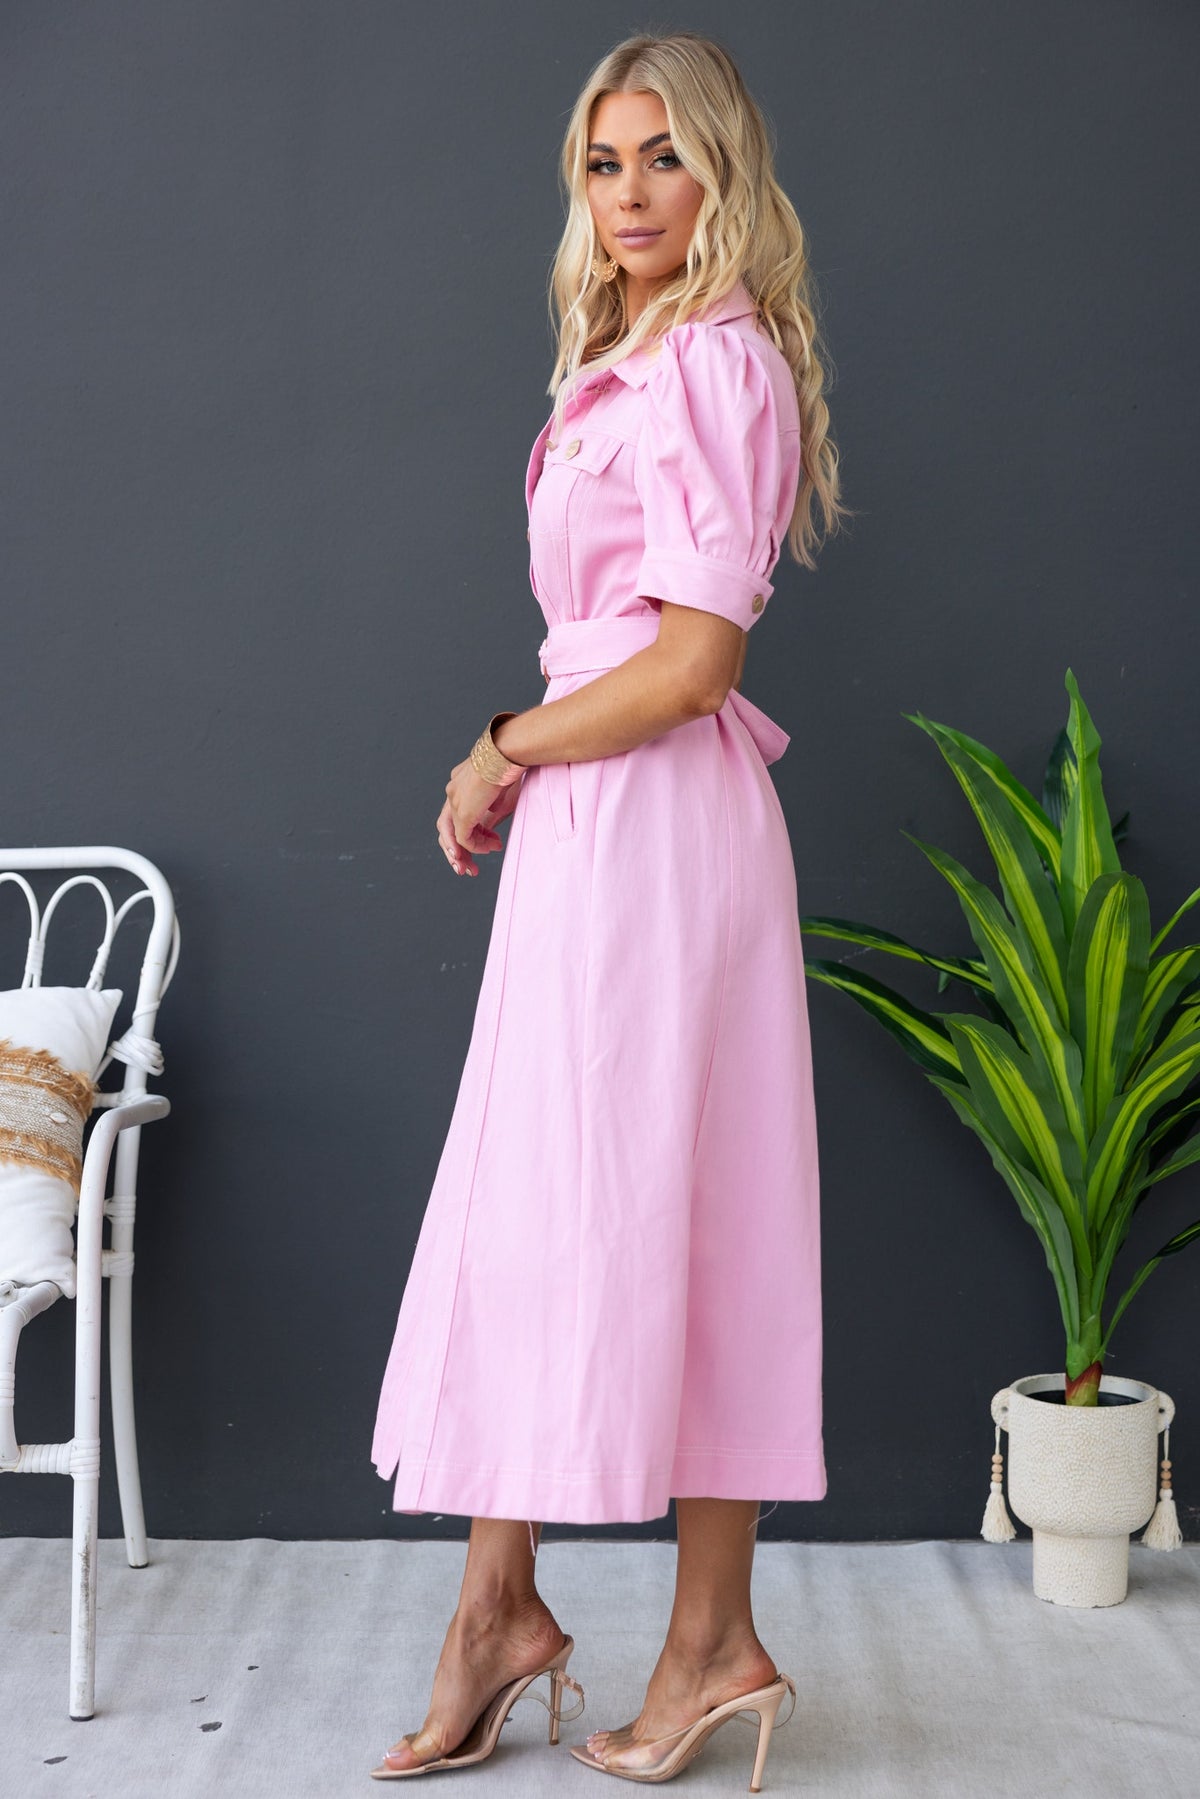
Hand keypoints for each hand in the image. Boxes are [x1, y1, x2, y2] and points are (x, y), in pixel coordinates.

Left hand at [437, 757, 524, 876]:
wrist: (507, 753)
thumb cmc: (510, 767)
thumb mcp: (500, 792)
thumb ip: (490, 811)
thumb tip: (488, 827)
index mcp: (460, 783)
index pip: (456, 812)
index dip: (471, 829)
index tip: (491, 839)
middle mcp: (452, 791)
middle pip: (446, 826)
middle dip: (458, 848)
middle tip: (468, 865)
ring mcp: (455, 802)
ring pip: (450, 835)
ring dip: (462, 853)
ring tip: (473, 868)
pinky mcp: (463, 813)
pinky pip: (464, 838)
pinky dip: (475, 848)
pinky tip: (489, 849)